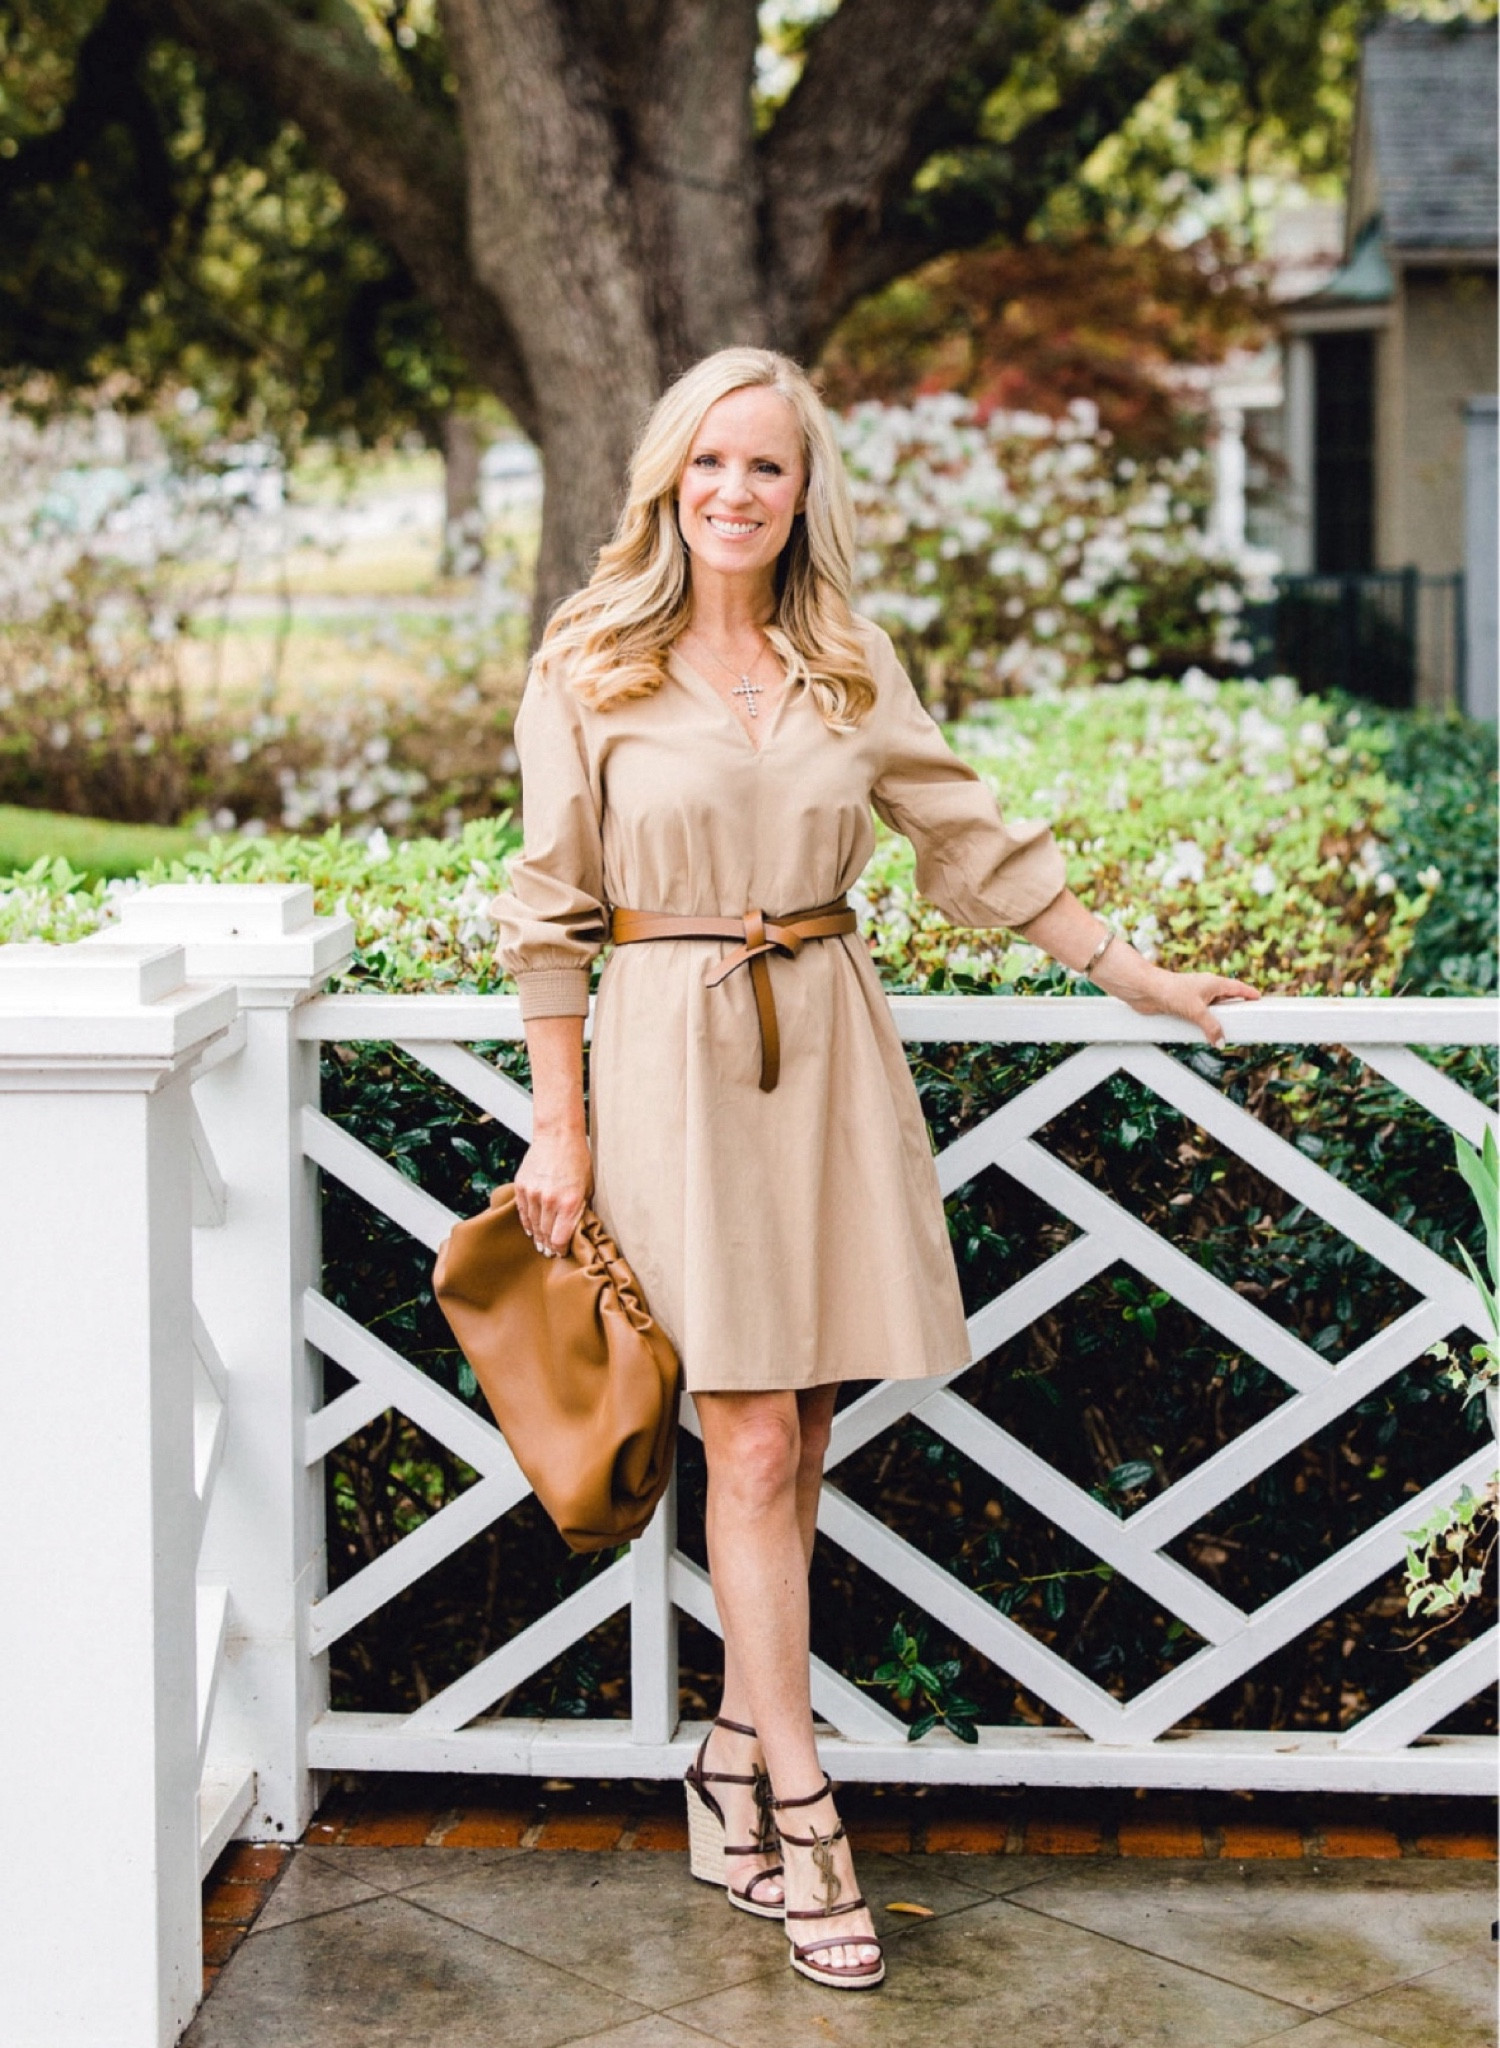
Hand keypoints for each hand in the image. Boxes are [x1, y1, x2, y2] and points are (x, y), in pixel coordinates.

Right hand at [514, 1128, 592, 1256]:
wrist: (557, 1136)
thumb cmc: (578, 1160)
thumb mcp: (588, 1187)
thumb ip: (580, 1209)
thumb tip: (575, 1231)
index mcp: (569, 1203)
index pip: (560, 1239)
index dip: (560, 1250)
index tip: (561, 1254)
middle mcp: (549, 1201)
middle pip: (545, 1234)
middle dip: (548, 1246)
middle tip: (549, 1253)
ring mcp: (533, 1194)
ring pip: (533, 1225)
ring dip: (537, 1237)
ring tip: (540, 1245)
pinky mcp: (521, 1187)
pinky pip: (523, 1212)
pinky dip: (527, 1223)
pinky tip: (531, 1230)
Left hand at [1114, 964, 1260, 1046]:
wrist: (1144, 989)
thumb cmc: (1171, 990)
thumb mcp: (1196, 1011)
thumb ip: (1211, 1027)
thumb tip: (1220, 1042)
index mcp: (1214, 983)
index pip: (1237, 988)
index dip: (1248, 993)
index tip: (1259, 998)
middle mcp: (1205, 989)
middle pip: (1226, 1000)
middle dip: (1235, 1010)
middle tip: (1247, 1020)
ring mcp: (1194, 998)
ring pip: (1211, 1011)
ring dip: (1216, 1022)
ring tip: (1226, 1033)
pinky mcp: (1182, 1007)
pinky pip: (1198, 1018)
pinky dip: (1202, 1026)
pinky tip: (1203, 1035)